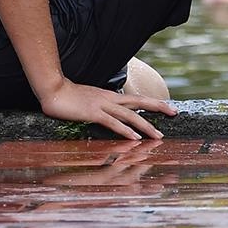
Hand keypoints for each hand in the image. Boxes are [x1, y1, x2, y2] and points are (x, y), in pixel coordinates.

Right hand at [42, 79, 175, 139]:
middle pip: (140, 102)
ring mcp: (102, 105)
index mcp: (110, 96)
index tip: (169, 107)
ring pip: (130, 115)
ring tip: (158, 136)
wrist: (52, 89)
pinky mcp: (93, 113)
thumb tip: (111, 115)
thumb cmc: (68, 97)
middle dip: (158, 107)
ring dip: (145, 126)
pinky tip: (135, 138)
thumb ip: (101, 107)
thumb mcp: (89, 101)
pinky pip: (112, 123)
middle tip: (175, 113)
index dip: (153, 102)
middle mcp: (110, 99)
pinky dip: (125, 130)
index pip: (137, 99)